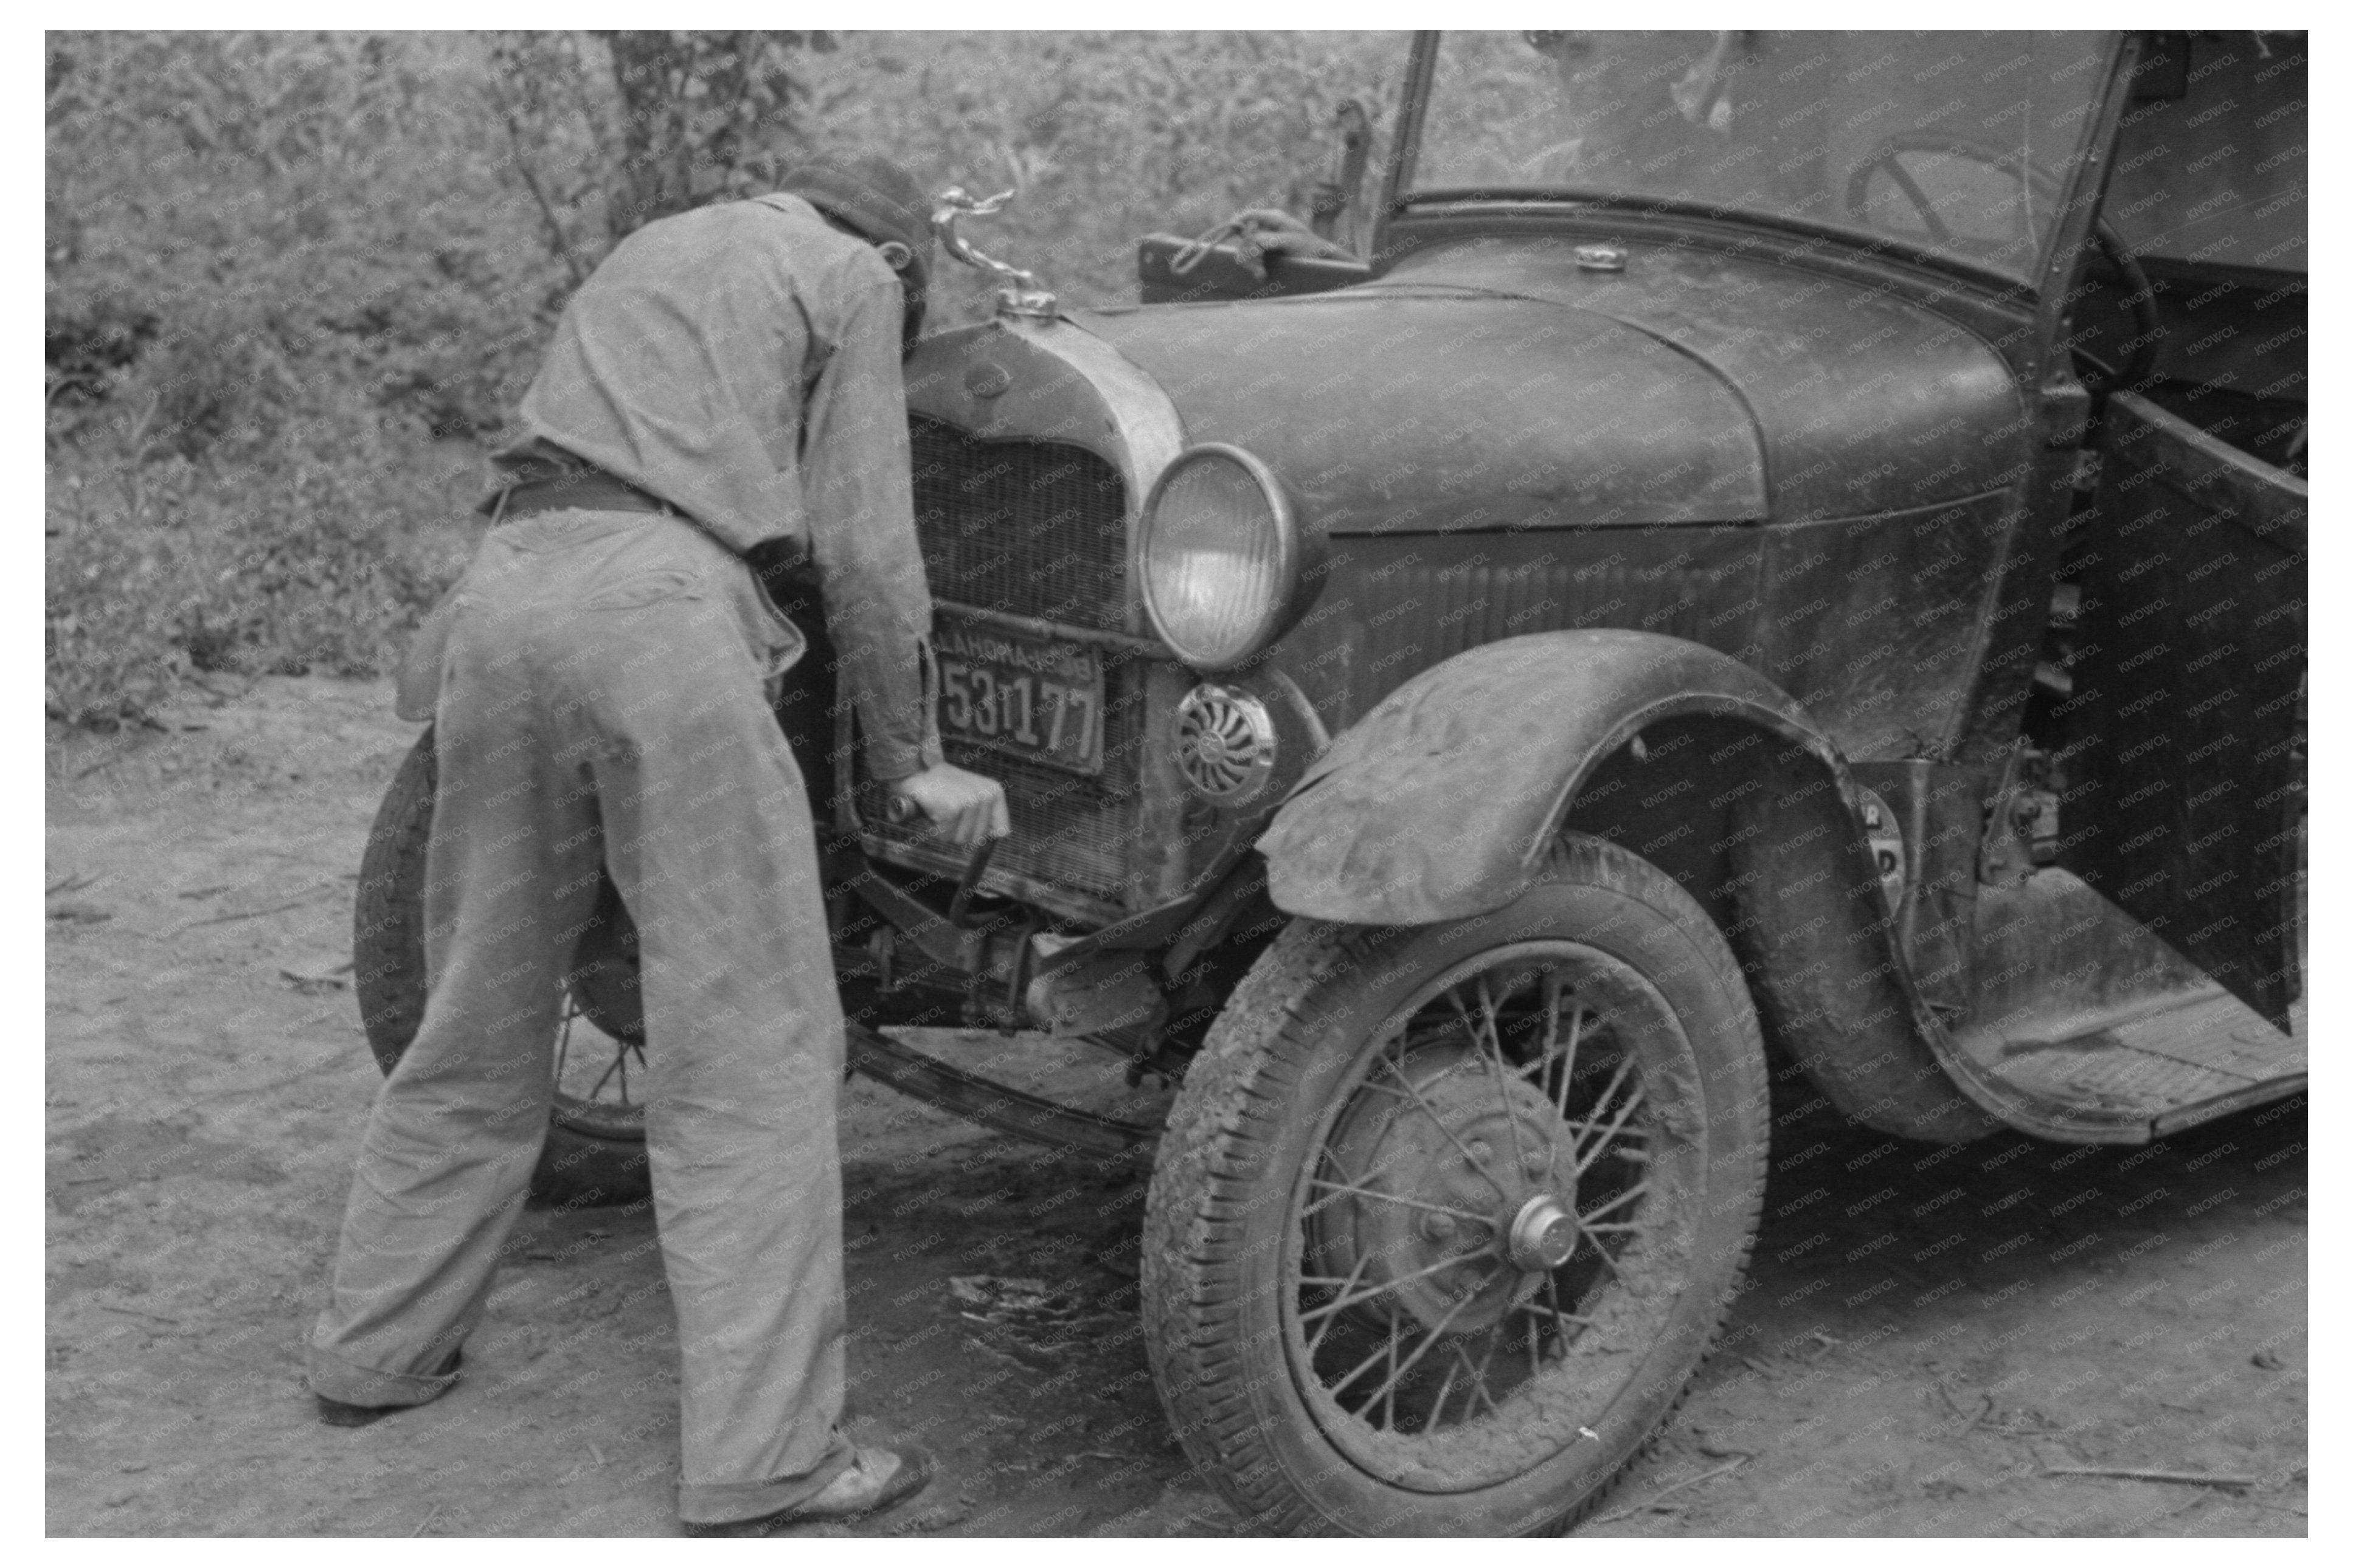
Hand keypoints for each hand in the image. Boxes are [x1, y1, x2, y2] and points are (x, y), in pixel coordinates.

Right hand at [887, 763, 1009, 849]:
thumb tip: (997, 835)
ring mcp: (971, 801)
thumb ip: (985, 816)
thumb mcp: (971, 797)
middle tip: (948, 811)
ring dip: (946, 830)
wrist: (915, 770)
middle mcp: (986, 795)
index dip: (982, 833)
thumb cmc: (941, 787)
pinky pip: (945, 835)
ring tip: (940, 809)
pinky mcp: (953, 808)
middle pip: (978, 839)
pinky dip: (935, 828)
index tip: (966, 820)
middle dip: (960, 831)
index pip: (1001, 831)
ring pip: (961, 839)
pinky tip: (933, 810)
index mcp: (994, 792)